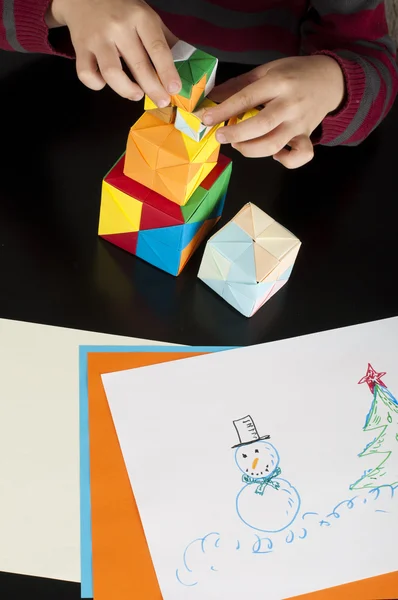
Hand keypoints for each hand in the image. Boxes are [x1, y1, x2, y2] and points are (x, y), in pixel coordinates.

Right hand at [46, 0, 180, 104]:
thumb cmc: (121, 9)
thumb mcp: (146, 16)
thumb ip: (164, 39)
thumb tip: (186, 64)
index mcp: (140, 17)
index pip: (157, 48)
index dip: (167, 72)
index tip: (174, 89)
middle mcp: (118, 27)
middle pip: (138, 65)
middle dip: (153, 88)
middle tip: (161, 101)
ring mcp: (98, 38)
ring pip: (112, 74)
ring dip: (127, 90)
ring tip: (136, 94)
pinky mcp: (81, 48)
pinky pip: (87, 74)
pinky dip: (97, 85)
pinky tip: (106, 83)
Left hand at [203, 56, 344, 167]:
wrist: (330, 78)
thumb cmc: (294, 74)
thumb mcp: (266, 70)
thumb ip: (238, 85)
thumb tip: (211, 98)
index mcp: (277, 82)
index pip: (246, 99)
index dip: (223, 111)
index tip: (205, 118)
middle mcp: (289, 104)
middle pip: (260, 125)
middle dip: (235, 134)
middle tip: (221, 136)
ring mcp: (299, 123)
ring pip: (274, 144)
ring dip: (251, 150)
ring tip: (239, 145)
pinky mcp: (307, 135)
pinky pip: (299, 155)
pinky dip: (285, 161)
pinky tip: (273, 155)